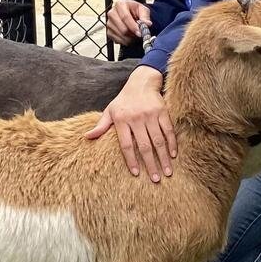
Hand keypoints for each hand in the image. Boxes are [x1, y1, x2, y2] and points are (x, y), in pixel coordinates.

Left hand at [85, 66, 176, 182]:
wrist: (141, 82)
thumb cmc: (123, 100)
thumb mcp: (110, 111)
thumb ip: (100, 126)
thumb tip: (87, 137)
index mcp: (122, 121)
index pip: (126, 145)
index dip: (131, 160)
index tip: (136, 173)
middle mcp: (136, 118)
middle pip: (144, 146)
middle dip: (150, 164)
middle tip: (155, 179)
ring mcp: (151, 115)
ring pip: (158, 140)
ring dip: (163, 158)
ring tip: (167, 172)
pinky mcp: (163, 112)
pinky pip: (169, 130)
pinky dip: (172, 143)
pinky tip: (173, 155)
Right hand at [106, 0, 150, 44]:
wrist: (130, 14)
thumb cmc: (136, 11)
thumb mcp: (143, 10)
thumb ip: (145, 17)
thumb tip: (147, 24)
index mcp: (120, 4)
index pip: (125, 17)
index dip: (133, 27)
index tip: (140, 33)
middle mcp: (112, 13)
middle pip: (122, 28)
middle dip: (132, 34)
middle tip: (139, 35)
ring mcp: (109, 23)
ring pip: (120, 35)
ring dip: (130, 38)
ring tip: (135, 35)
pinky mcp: (108, 31)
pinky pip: (117, 40)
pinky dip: (125, 41)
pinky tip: (130, 37)